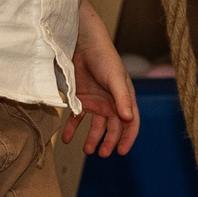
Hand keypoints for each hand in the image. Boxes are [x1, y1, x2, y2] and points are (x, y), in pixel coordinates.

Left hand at [68, 2, 137, 155]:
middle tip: (101, 154)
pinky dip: (71, 128)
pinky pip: (76, 117)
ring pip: (95, 126)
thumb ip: (122, 99)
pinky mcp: (79, 98)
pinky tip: (66, 138)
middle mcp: (111, 102)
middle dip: (108, 142)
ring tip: (86, 150)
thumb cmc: (103, 57)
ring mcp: (95, 101)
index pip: (131, 123)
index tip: (121, 152)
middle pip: (112, 128)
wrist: (81, 42)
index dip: (128, 138)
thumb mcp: (115, 78)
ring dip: (91, 139)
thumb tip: (128, 119)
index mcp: (124, 98)